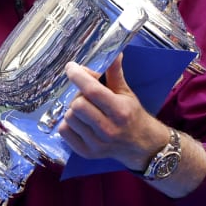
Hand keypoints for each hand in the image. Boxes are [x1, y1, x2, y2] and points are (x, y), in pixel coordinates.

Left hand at [57, 54, 168, 170]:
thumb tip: (114, 52)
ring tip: (86, 111)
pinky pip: (64, 131)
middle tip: (86, 96)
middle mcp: (108, 129)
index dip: (78, 76)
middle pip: (77, 105)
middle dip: (78, 96)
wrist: (141, 146)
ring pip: (69, 117)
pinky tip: (80, 122)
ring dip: (73, 110)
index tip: (71, 67)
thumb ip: (115, 73)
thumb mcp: (126, 93)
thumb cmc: (132, 115)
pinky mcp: (87, 153)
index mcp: (120, 111)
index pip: (93, 91)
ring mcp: (97, 144)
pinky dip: (68, 124)